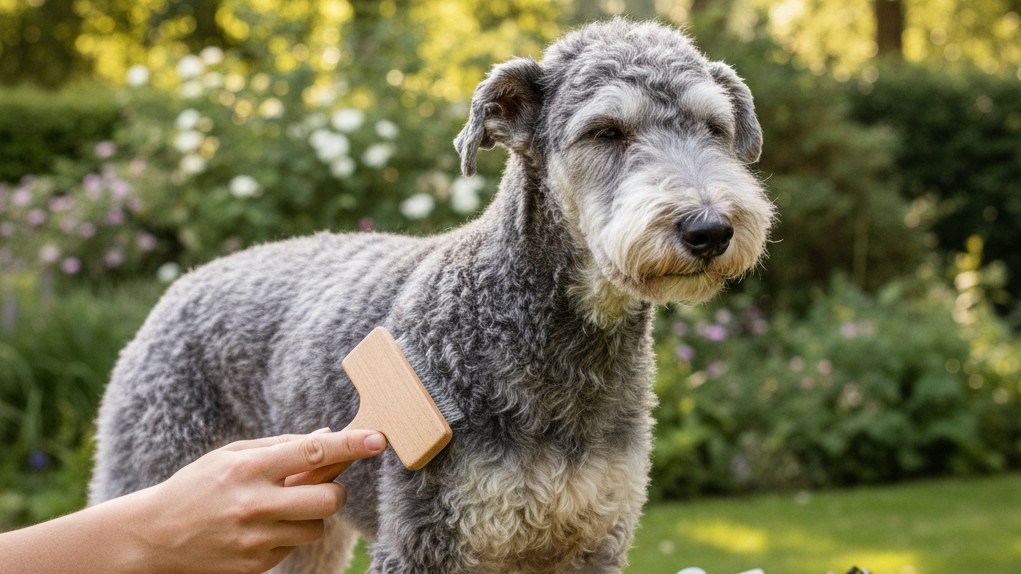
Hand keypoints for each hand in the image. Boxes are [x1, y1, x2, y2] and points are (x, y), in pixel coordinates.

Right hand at [133, 428, 385, 572]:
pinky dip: (288, 535)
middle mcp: (254, 504)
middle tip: (322, 485)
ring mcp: (255, 540)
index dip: (350, 445)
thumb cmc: (198, 485)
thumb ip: (281, 446)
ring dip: (311, 515)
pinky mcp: (255, 565)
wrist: (153, 536)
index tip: (377, 438)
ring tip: (281, 507)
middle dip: (335, 490)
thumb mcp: (232, 455)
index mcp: (248, 468)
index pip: (311, 453)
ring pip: (316, 527)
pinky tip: (262, 528)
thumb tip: (328, 436)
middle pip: (328, 499)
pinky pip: (294, 547)